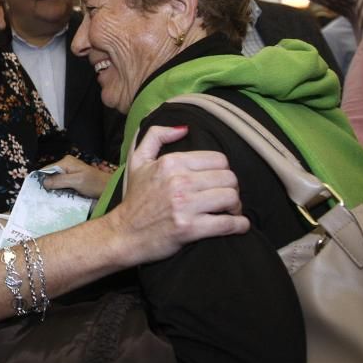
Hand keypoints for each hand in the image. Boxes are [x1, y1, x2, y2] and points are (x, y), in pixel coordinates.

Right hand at [42, 155, 111, 198]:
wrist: (110, 189)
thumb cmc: (95, 184)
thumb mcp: (77, 181)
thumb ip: (60, 180)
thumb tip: (43, 182)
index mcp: (66, 162)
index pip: (47, 169)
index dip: (41, 179)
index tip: (36, 192)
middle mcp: (66, 166)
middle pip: (50, 176)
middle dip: (47, 186)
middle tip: (42, 198)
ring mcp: (69, 173)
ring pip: (54, 182)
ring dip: (53, 190)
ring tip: (48, 200)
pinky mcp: (72, 181)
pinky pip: (61, 185)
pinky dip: (59, 192)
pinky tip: (57, 199)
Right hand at [102, 125, 246, 266]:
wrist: (123, 234)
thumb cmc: (134, 199)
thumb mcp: (137, 161)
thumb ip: (156, 136)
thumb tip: (184, 128)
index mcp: (170, 163)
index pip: (218, 159)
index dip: (223, 171)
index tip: (218, 183)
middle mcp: (178, 181)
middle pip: (229, 178)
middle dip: (232, 189)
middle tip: (225, 199)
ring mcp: (184, 205)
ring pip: (231, 198)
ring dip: (236, 207)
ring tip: (229, 211)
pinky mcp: (189, 228)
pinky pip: (228, 223)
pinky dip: (239, 225)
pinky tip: (238, 225)